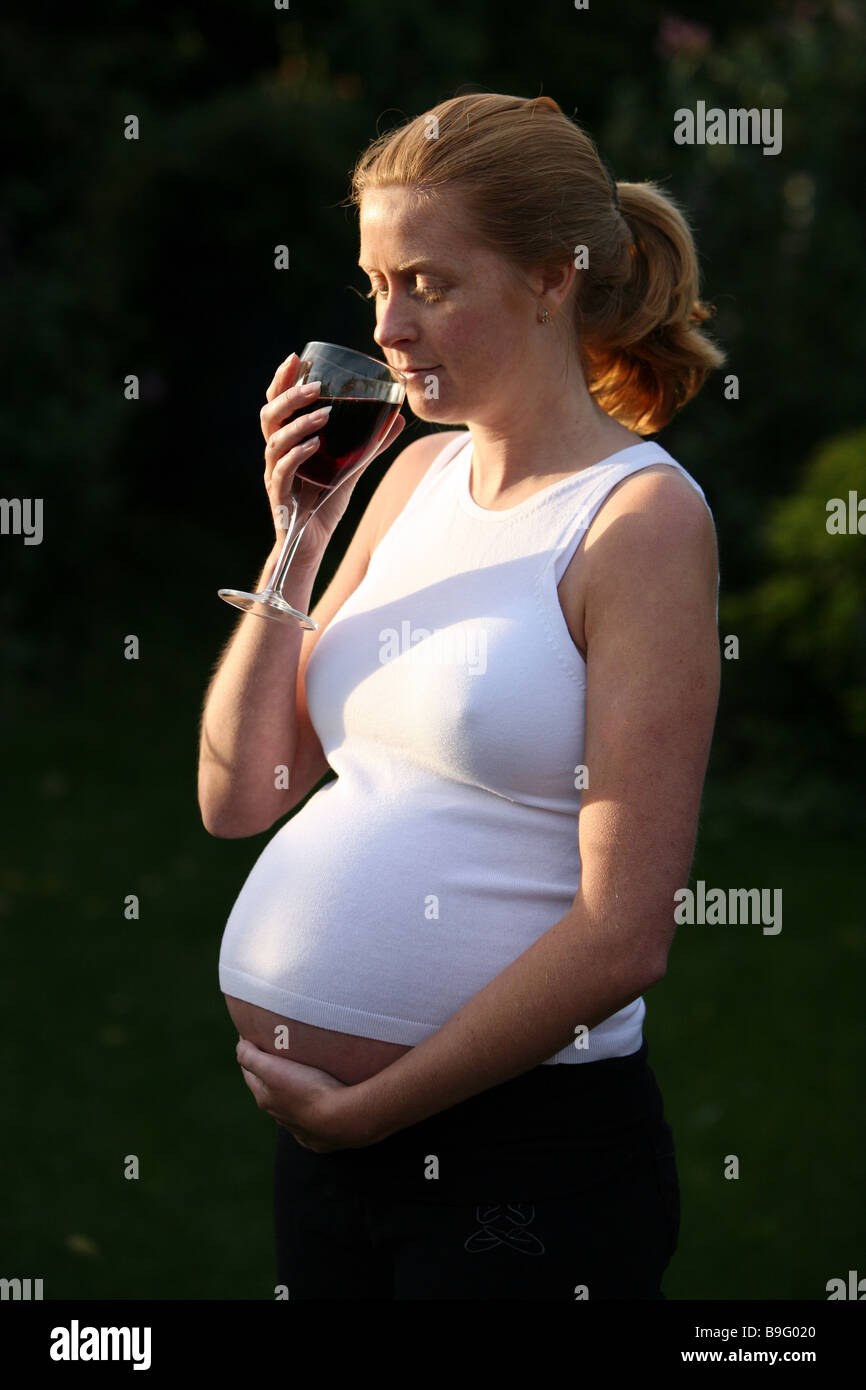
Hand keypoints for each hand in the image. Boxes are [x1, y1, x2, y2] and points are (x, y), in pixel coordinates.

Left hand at [235, 1038, 369, 1152]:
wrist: (342, 1121)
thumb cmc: (308, 1090)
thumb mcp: (273, 1068)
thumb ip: (250, 1056)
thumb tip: (240, 1045)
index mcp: (265, 1099)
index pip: (249, 1072)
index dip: (248, 1053)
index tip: (252, 1036)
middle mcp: (279, 1116)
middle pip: (268, 1090)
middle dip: (269, 1072)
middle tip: (277, 1051)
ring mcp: (300, 1128)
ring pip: (289, 1106)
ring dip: (290, 1091)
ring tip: (301, 1074)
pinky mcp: (320, 1136)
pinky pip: (311, 1119)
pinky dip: (310, 1108)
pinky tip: (320, 1102)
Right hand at [261, 352, 405, 563]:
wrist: (311, 544)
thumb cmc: (325, 503)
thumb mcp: (351, 469)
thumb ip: (369, 444)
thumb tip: (397, 417)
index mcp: (287, 442)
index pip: (277, 404)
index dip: (282, 380)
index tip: (296, 357)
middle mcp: (276, 455)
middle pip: (269, 416)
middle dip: (289, 395)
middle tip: (316, 385)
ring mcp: (275, 475)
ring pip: (275, 441)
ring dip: (299, 423)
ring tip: (324, 413)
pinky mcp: (279, 498)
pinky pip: (283, 472)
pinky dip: (297, 455)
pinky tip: (315, 445)